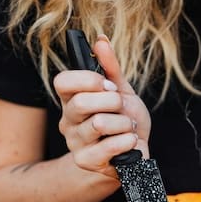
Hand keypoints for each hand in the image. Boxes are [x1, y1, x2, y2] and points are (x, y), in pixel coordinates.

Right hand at [53, 35, 151, 178]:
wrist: (138, 151)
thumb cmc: (125, 119)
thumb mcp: (121, 90)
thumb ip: (110, 67)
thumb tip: (100, 40)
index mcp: (71, 99)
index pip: (62, 81)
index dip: (88, 80)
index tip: (109, 85)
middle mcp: (67, 120)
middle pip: (81, 102)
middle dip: (113, 102)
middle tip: (122, 108)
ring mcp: (74, 142)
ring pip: (99, 124)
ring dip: (124, 123)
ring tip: (128, 127)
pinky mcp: (86, 161)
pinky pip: (108, 147)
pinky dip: (127, 141)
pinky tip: (130, 141)